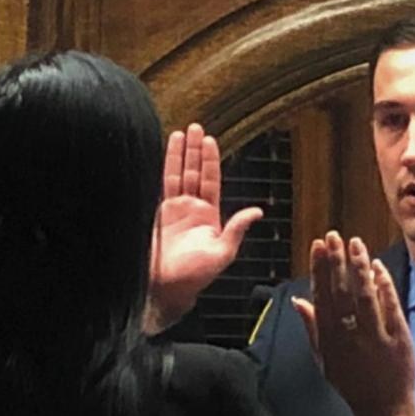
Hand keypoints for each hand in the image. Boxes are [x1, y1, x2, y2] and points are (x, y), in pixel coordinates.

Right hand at [145, 123, 263, 332]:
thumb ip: (236, 230)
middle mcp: (191, 210)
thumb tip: (257, 211)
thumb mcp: (222, 254)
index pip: (211, 181)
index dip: (211, 160)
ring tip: (180, 132)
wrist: (166, 288)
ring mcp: (173, 211)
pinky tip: (162, 153)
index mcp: (208, 217)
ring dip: (179, 154)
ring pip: (177, 175)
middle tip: (195, 126)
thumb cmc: (195, 276)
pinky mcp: (156, 215)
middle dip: (195, 150)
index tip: (209, 140)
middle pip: (194, 172)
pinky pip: (160, 186)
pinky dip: (162, 169)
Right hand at [292, 232, 414, 415]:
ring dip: (359, 267)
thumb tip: (297, 300)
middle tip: (333, 236)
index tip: (318, 246)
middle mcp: (349, 336)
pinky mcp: (397, 339)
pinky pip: (390, 307)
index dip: (319, 269)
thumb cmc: (351, 383)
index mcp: (329, 339)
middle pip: (341, 292)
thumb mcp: (324, 359)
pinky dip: (384, 286)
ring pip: (364, 297)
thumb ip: (312, 328)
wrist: (382, 410)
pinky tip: (378, 267)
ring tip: (356, 243)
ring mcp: (374, 338)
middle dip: (336, 261)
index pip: (322, 296)